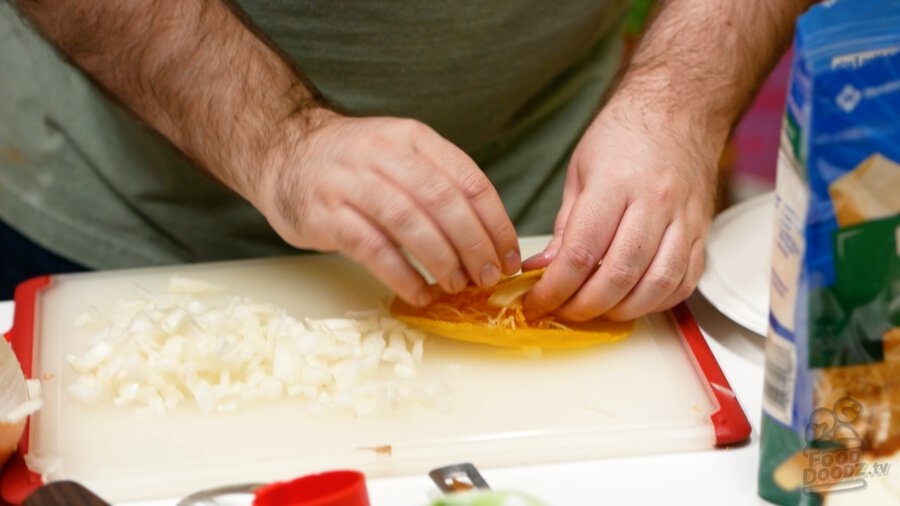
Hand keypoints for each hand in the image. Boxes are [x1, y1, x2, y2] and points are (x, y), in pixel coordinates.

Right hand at [254, 110, 520, 306]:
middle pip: (443, 202)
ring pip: (410, 223)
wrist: (282, 152)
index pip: (468, 180)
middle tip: (490, 276)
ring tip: (459, 286)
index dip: (496, 222)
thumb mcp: (400, 156)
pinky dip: (402, 275)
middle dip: (475, 245)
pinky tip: (420, 293)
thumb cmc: (352, 165)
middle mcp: (383, 154)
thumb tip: (489, 238)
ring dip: (443, 260)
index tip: (510, 255)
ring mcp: (351, 182)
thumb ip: (439, 184)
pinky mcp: (325, 214)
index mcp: (413, 139)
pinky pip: (373, 249)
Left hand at [522, 97, 721, 321]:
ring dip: (621, 311)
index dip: (555, 289)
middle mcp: (655, 203)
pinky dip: (656, 302)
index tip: (536, 302)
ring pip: (656, 285)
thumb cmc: (624, 135)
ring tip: (594, 310)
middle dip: (584, 306)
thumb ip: (564, 226)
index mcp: (616, 184)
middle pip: (619, 276)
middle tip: (561, 311)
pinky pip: (684, 281)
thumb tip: (543, 270)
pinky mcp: (703, 232)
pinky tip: (632, 301)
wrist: (680, 109)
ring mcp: (685, 220)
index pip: (582, 253)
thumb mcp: (579, 171)